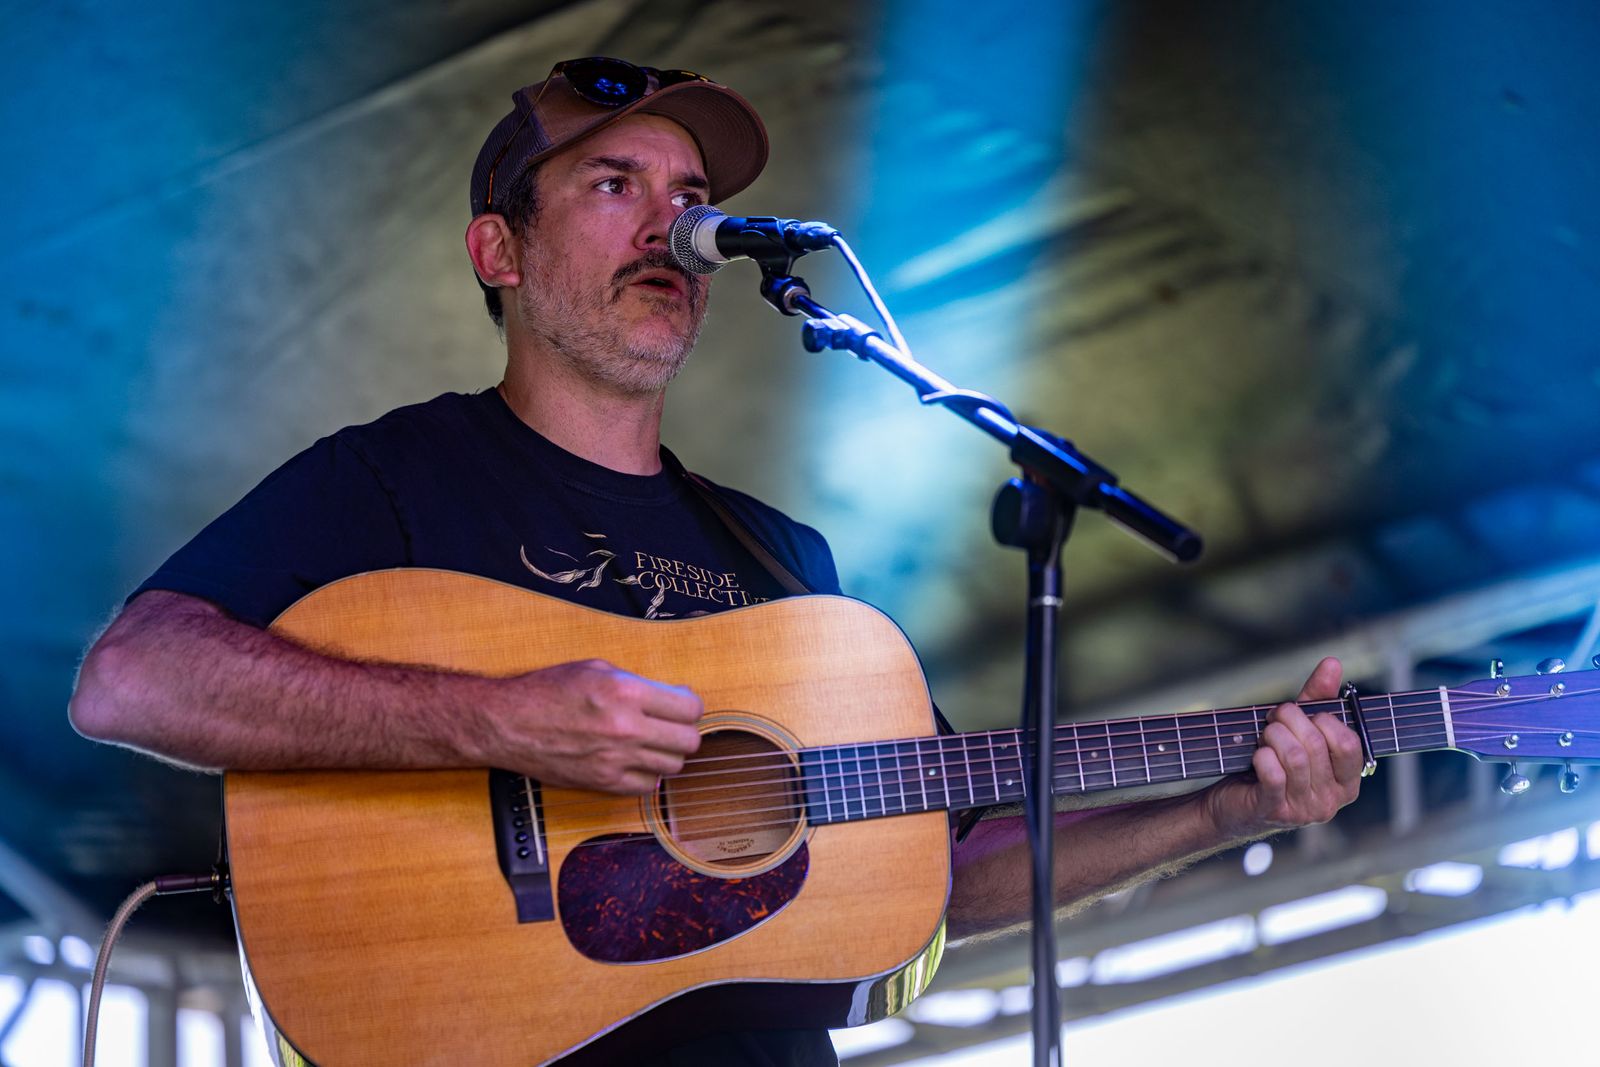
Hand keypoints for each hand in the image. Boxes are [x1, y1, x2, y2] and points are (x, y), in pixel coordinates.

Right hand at [487, 659, 703, 793]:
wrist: (509, 724)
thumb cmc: (547, 690)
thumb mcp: (596, 669)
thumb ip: (638, 683)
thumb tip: (672, 695)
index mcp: (626, 692)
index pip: (689, 708)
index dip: (690, 705)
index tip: (682, 703)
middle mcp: (626, 728)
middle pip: (689, 741)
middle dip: (685, 730)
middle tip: (671, 724)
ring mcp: (616, 759)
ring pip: (673, 766)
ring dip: (668, 753)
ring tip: (651, 742)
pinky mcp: (604, 783)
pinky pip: (647, 786)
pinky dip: (648, 774)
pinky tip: (635, 760)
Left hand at [1202, 657, 1363, 841]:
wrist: (1234, 802)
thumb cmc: (1273, 763)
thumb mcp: (1298, 730)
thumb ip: (1318, 699)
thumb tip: (1332, 663)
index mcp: (1346, 782)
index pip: (1349, 744)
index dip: (1322, 720)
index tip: (1303, 713)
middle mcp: (1331, 800)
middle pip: (1316, 745)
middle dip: (1289, 720)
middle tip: (1274, 717)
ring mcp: (1304, 810)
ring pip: (1295, 757)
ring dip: (1273, 736)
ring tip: (1264, 735)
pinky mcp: (1275, 811)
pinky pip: (1273, 774)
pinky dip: (1262, 756)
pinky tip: (1257, 755)